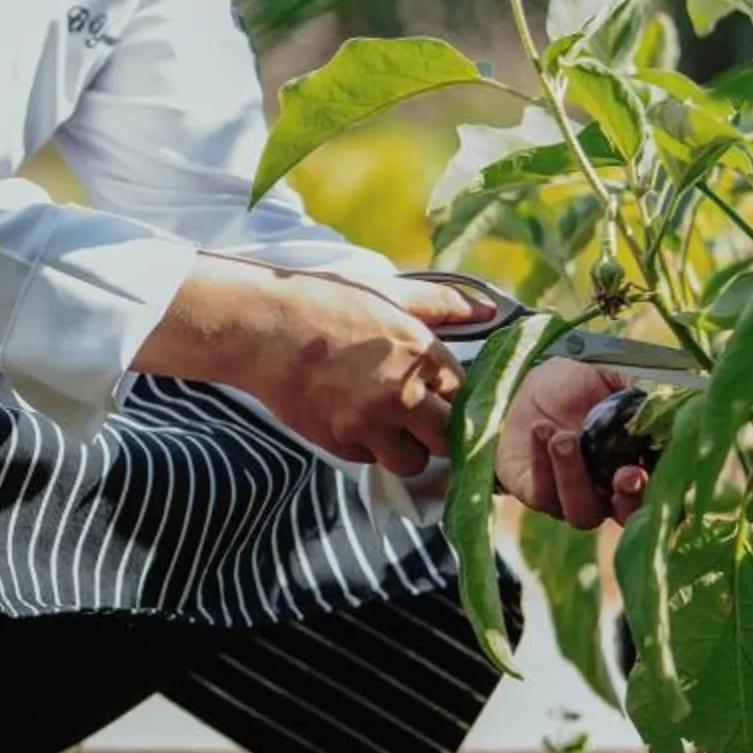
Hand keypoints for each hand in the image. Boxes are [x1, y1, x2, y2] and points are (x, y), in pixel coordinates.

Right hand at [251, 272, 467, 481]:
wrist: (263, 327)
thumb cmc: (324, 302)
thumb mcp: (388, 291)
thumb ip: (442, 302)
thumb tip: (488, 309)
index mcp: (422, 354)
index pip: (467, 394)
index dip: (454, 394)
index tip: (441, 391)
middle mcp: (403, 395)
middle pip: (449, 439)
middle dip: (438, 429)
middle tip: (422, 413)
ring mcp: (371, 424)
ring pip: (413, 462)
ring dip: (406, 447)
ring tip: (387, 421)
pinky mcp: (341, 443)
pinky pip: (371, 460)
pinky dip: (368, 446)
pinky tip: (353, 417)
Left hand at [495, 358, 651, 529]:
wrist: (533, 380)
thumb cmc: (581, 382)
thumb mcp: (613, 378)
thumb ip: (641, 392)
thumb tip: (666, 400)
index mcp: (634, 470)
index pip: (655, 499)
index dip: (653, 494)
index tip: (645, 472)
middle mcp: (607, 493)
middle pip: (623, 516)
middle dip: (627, 499)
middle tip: (626, 472)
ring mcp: (569, 498)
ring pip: (580, 512)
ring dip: (574, 476)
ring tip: (564, 438)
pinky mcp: (532, 491)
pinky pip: (540, 492)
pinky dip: (542, 463)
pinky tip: (541, 429)